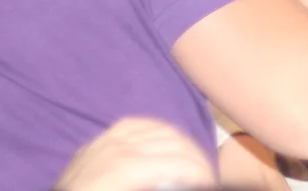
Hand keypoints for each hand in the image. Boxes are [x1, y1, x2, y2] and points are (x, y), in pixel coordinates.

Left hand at [54, 117, 218, 190]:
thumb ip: (155, 184)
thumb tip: (183, 178)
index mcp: (122, 169)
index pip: (177, 161)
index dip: (201, 170)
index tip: (211, 181)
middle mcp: (114, 148)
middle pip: (172, 142)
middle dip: (197, 158)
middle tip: (206, 174)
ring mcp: (104, 141)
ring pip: (159, 128)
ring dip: (183, 144)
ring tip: (193, 162)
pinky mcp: (95, 141)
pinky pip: (135, 124)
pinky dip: (157, 130)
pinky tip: (166, 141)